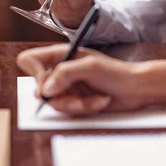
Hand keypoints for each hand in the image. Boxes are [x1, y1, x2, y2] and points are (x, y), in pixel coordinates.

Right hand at [16, 44, 143, 115]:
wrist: (135, 89)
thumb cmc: (116, 72)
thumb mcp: (90, 67)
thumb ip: (64, 74)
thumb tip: (44, 89)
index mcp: (60, 54)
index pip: (29, 60)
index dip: (34, 73)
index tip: (49, 83)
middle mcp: (60, 70)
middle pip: (40, 88)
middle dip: (61, 97)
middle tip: (77, 97)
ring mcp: (66, 87)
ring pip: (54, 103)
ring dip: (76, 104)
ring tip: (94, 99)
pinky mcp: (74, 101)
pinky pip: (68, 111)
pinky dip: (85, 108)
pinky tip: (99, 101)